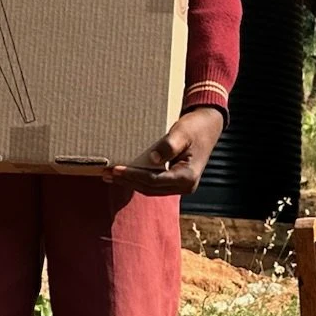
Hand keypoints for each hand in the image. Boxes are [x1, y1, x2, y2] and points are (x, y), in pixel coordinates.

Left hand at [109, 107, 223, 196]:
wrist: (208, 126)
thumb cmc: (195, 127)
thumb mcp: (182, 133)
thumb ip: (168, 146)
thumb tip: (152, 159)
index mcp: (187, 176)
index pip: (154, 180)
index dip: (133, 175)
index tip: (116, 169)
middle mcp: (185, 186)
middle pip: (150, 188)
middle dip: (128, 181)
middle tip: (107, 173)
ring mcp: (181, 186)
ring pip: (150, 189)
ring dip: (131, 182)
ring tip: (111, 175)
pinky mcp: (175, 181)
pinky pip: (154, 184)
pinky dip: (139, 180)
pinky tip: (126, 174)